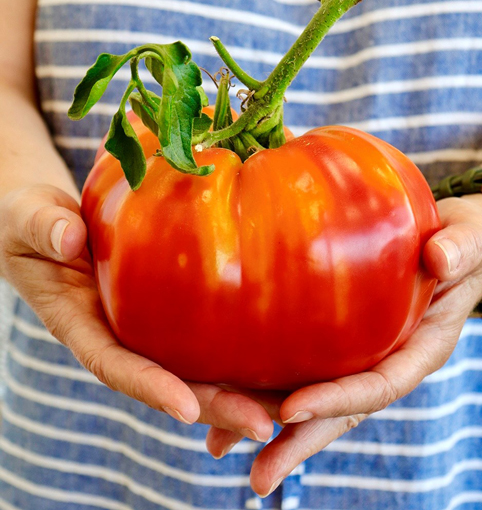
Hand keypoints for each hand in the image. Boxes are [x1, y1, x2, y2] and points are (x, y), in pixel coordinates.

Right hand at [0, 183, 275, 441]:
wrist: (48, 224)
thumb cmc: (33, 222)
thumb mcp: (28, 218)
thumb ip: (43, 227)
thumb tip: (69, 238)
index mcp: (81, 323)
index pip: (114, 364)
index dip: (149, 387)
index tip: (186, 408)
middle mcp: (119, 335)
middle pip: (168, 382)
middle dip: (213, 407)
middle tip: (264, 426)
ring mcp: (145, 327)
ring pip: (193, 369)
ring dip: (239, 392)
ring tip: (290, 408)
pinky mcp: (165, 312)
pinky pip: (203, 336)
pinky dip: (238, 354)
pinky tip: (280, 360)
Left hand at [205, 193, 481, 496]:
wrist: (452, 245)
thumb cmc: (463, 244)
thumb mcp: (469, 242)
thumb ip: (460, 251)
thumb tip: (443, 258)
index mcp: (420, 349)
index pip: (378, 386)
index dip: (338, 400)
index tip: (291, 408)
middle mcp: (387, 362)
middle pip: (341, 411)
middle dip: (299, 442)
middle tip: (258, 477)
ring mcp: (362, 355)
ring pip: (315, 396)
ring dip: (269, 422)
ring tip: (219, 444)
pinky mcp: (340, 340)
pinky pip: (302, 366)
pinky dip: (264, 384)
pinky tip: (226, 395)